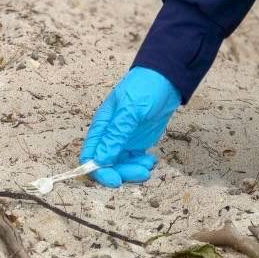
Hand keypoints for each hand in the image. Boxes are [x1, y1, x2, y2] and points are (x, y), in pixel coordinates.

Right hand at [80, 67, 180, 187]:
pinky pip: (134, 159)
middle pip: (107, 163)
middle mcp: (110, 135)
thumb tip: (99, 161)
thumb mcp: (130, 110)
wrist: (167, 77)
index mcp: (102, 125)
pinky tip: (151, 161)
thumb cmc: (144, 87)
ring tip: (149, 165)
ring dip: (133, 169)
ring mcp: (124, 139)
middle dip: (122, 172)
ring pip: (121, 164)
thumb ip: (116, 135)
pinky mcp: (137, 141)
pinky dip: (140, 164)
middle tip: (141, 173)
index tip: (114, 180)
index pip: (91, 154)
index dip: (98, 170)